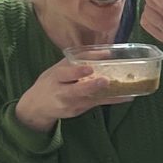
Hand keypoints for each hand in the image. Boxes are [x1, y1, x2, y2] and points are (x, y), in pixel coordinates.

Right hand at [14, 58, 132, 133]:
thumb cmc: (52, 82)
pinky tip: (125, 97)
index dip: (77, 71)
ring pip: (89, 100)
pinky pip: (96, 104)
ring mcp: (70, 104)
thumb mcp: (59, 67)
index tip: (89, 68)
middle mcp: (62, 92)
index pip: (65, 73)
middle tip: (105, 80)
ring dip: (107, 95)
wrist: (37, 105)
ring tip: (124, 92)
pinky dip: (111, 101)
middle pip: (75, 91)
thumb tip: (107, 52)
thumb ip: (80, 59)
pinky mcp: (78, 111)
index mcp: (55, 77)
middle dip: (90, 86)